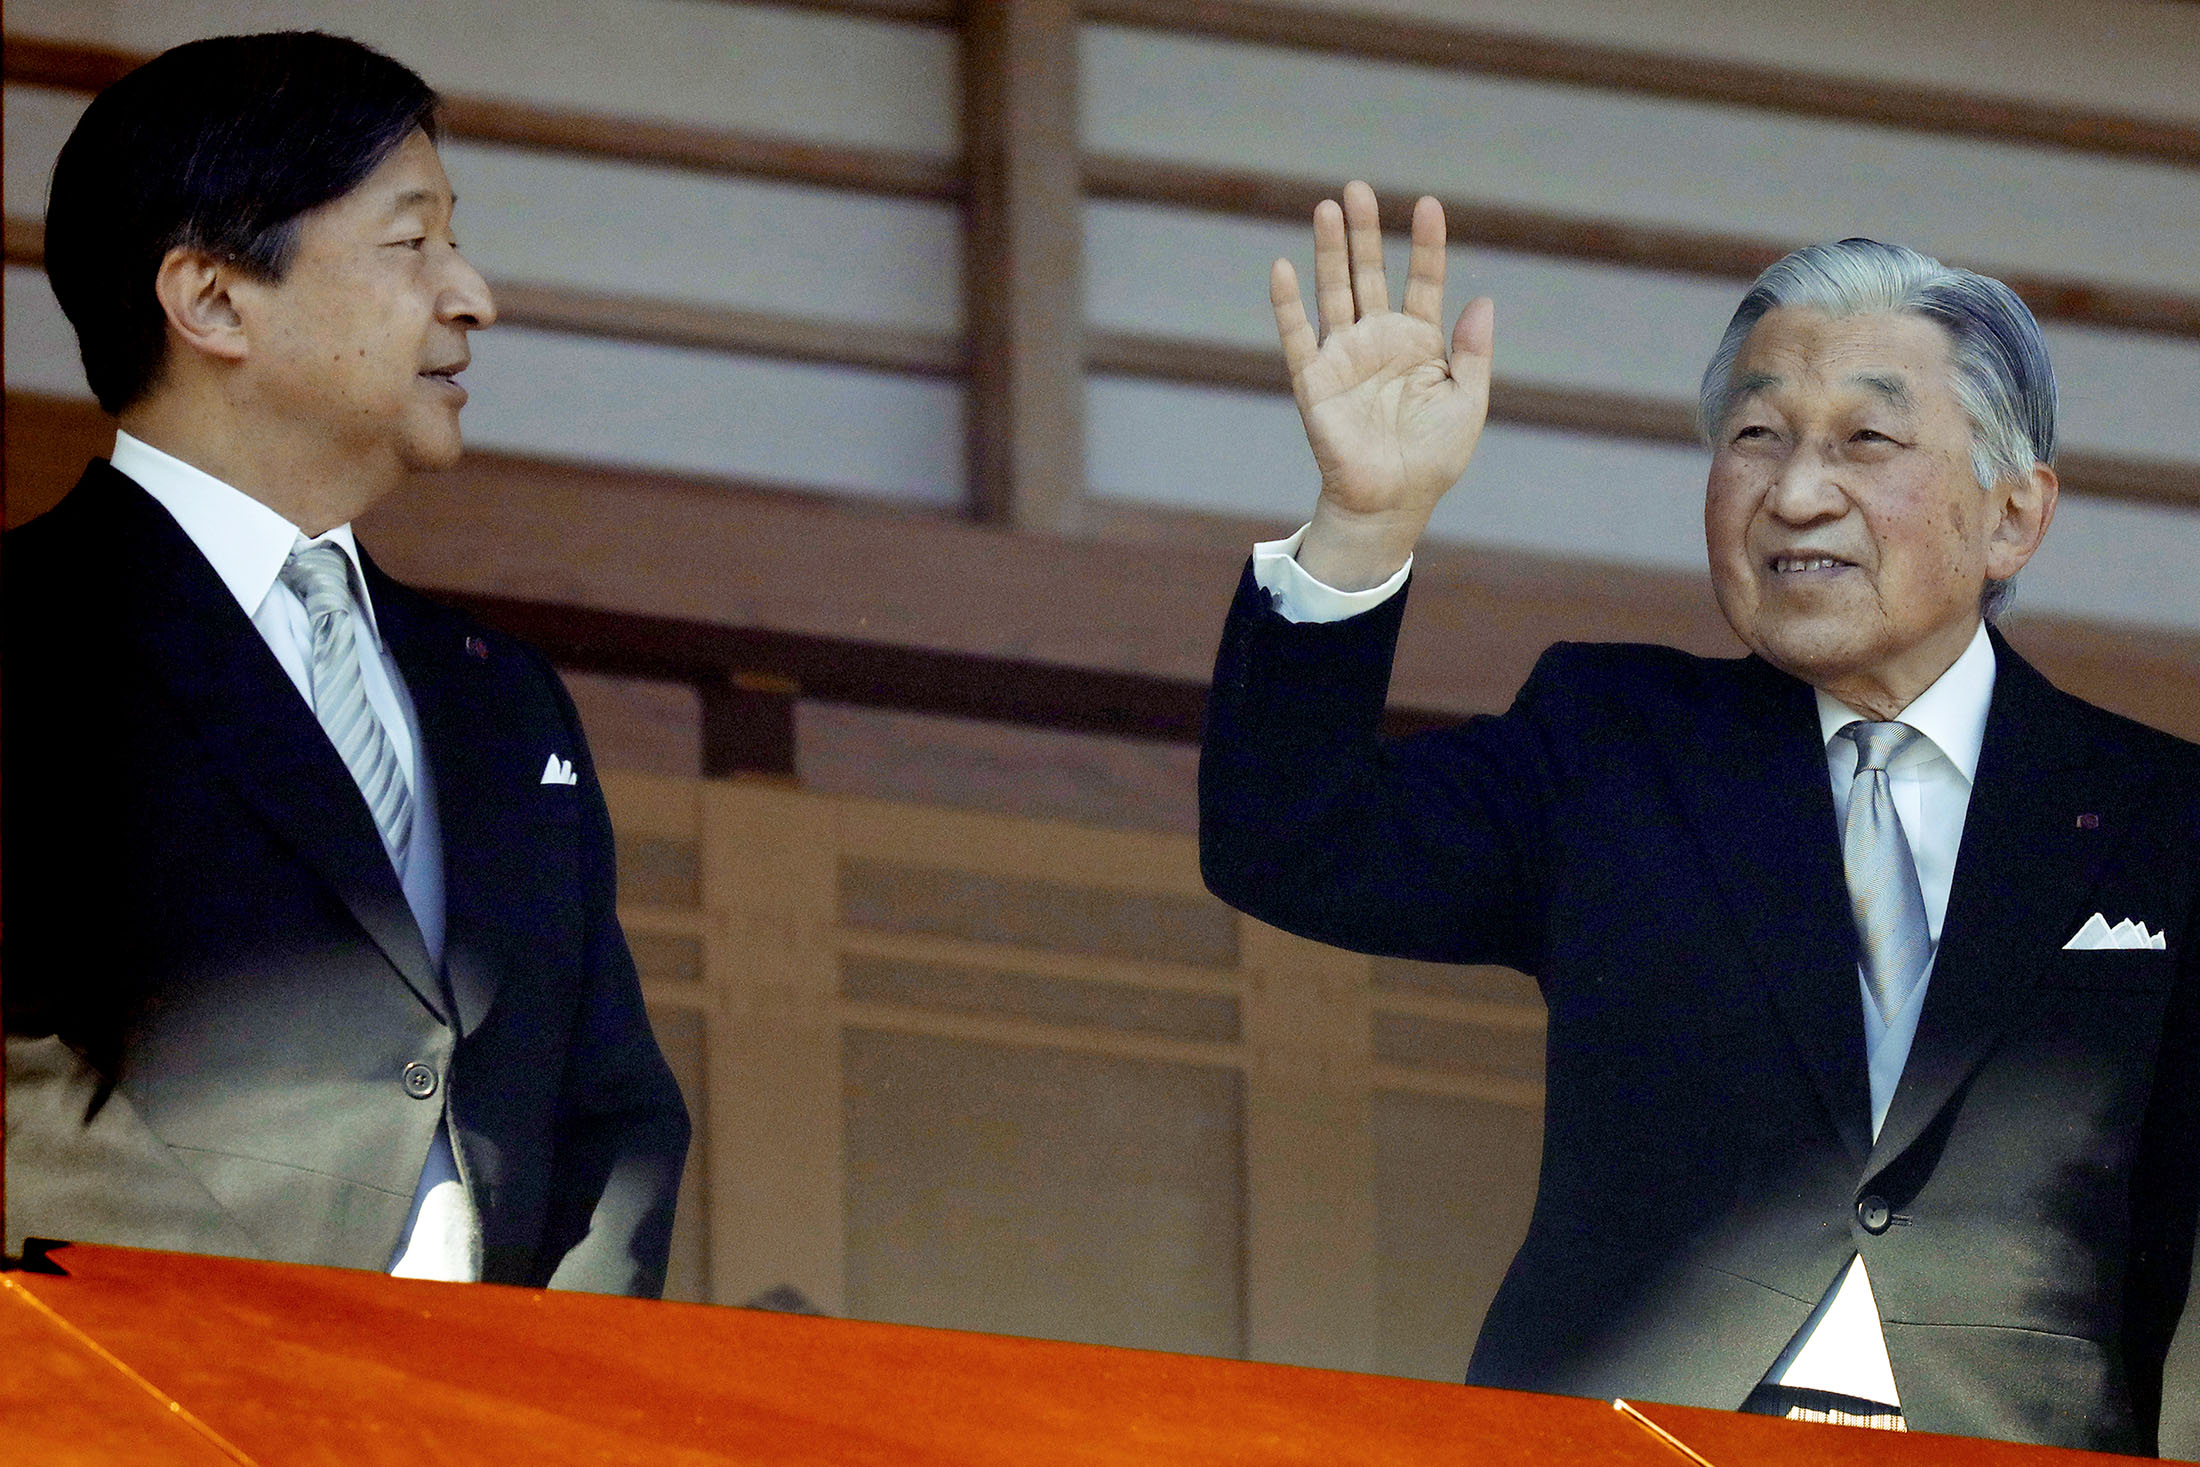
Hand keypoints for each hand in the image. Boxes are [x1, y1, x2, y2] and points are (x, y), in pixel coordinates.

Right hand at [1272, 181, 1493, 588]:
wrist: (1393, 502)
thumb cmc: (1434, 458)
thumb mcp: (1468, 402)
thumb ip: (1473, 353)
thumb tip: (1483, 301)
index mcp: (1420, 342)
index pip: (1423, 280)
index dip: (1426, 244)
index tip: (1428, 205)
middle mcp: (1379, 340)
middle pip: (1369, 274)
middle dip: (1364, 232)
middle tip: (1357, 188)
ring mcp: (1345, 357)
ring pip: (1333, 292)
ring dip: (1329, 252)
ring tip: (1326, 209)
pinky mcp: (1315, 380)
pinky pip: (1297, 336)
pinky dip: (1287, 304)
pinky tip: (1282, 268)